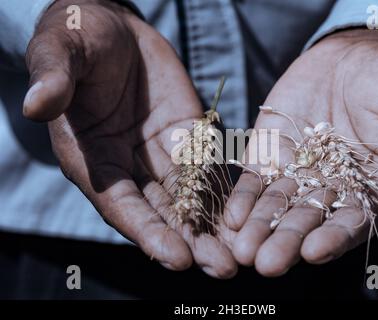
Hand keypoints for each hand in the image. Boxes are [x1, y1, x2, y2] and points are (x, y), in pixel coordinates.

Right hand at [23, 0, 236, 277]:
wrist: (114, 30)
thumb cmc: (78, 39)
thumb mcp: (61, 50)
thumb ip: (54, 76)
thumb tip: (36, 103)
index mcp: (91, 158)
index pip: (120, 204)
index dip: (147, 231)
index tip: (176, 257)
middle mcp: (127, 167)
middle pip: (161, 213)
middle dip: (190, 243)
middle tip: (223, 269)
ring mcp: (160, 155)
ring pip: (189, 200)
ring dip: (214, 229)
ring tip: (242, 255)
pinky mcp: (188, 138)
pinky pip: (208, 170)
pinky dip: (226, 194)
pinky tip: (249, 215)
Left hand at [225, 29, 377, 275]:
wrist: (353, 54)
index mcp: (371, 188)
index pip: (352, 221)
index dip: (334, 237)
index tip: (314, 251)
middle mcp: (332, 188)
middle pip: (307, 221)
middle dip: (286, 242)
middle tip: (266, 263)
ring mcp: (297, 174)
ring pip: (276, 207)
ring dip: (259, 228)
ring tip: (242, 249)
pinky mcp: (270, 156)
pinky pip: (254, 182)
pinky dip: (242, 199)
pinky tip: (231, 217)